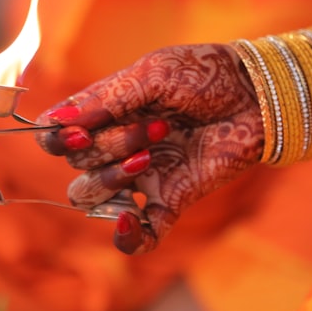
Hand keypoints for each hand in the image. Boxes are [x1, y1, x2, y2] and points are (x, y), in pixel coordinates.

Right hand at [36, 44, 262, 253]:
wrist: (259, 94)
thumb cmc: (205, 73)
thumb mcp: (152, 73)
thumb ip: (105, 98)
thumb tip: (53, 120)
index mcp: (108, 113)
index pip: (59, 136)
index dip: (57, 138)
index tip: (76, 131)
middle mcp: (118, 145)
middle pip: (78, 163)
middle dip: (107, 144)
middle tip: (154, 124)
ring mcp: (144, 175)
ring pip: (96, 196)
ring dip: (113, 178)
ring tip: (151, 153)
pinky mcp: (172, 199)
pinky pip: (142, 234)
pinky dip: (128, 237)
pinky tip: (129, 220)